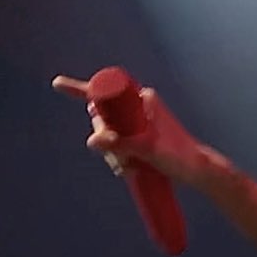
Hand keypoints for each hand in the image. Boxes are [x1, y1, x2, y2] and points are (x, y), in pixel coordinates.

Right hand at [52, 74, 220, 192]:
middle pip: (104, 117)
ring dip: (112, 153)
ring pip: (110, 133)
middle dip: (103, 139)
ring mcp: (138, 122)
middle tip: (117, 162)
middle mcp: (139, 106)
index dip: (80, 89)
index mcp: (142, 99)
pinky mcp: (140, 137)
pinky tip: (125, 169)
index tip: (58, 85)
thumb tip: (93, 140)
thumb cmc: (178, 157)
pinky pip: (118, 143)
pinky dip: (117, 156)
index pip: (106, 91)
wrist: (199, 170)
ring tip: (127, 170)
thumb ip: (119, 145)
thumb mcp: (146, 151)